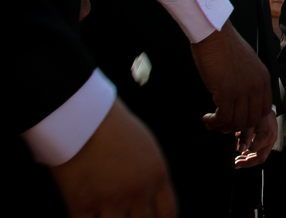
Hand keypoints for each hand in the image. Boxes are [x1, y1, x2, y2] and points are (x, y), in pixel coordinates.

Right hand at [49, 98, 176, 217]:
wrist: (84, 114)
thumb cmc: (116, 128)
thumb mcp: (147, 149)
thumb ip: (153, 177)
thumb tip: (153, 201)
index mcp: (157, 176)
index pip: (168, 214)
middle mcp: (138, 191)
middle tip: (127, 217)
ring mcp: (110, 199)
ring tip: (107, 216)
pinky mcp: (81, 202)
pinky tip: (86, 217)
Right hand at [191, 20, 271, 133]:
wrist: (214, 34)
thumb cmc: (225, 46)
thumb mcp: (247, 64)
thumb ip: (249, 82)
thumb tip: (242, 100)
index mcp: (263, 78)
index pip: (264, 110)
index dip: (250, 121)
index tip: (238, 122)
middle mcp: (256, 86)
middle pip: (251, 120)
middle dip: (235, 128)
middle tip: (222, 125)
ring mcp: (242, 90)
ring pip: (237, 122)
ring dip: (222, 127)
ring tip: (212, 123)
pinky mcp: (226, 92)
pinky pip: (223, 118)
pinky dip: (214, 123)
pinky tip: (207, 118)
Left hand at [233, 111, 276, 168]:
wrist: (266, 104)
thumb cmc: (257, 112)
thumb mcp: (249, 122)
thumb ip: (245, 136)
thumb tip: (240, 150)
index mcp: (267, 135)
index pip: (253, 150)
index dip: (242, 151)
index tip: (233, 151)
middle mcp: (271, 139)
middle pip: (260, 158)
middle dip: (247, 163)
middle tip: (235, 164)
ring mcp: (272, 140)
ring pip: (261, 157)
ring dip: (249, 160)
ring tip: (237, 160)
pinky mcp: (270, 139)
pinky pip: (262, 151)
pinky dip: (252, 154)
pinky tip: (243, 153)